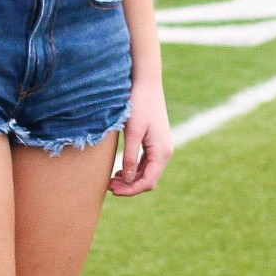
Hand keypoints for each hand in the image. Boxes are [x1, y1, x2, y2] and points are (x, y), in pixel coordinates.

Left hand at [110, 79, 173, 196]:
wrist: (147, 84)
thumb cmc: (139, 105)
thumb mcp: (132, 132)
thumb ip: (131, 157)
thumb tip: (129, 180)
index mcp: (162, 151)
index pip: (148, 181)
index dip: (131, 190)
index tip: (113, 190)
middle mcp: (165, 152)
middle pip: (149, 180)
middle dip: (130, 186)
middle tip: (109, 186)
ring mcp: (161, 148)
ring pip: (148, 173)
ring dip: (131, 179)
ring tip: (112, 180)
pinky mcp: (156, 143)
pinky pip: (146, 164)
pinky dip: (134, 170)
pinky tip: (120, 170)